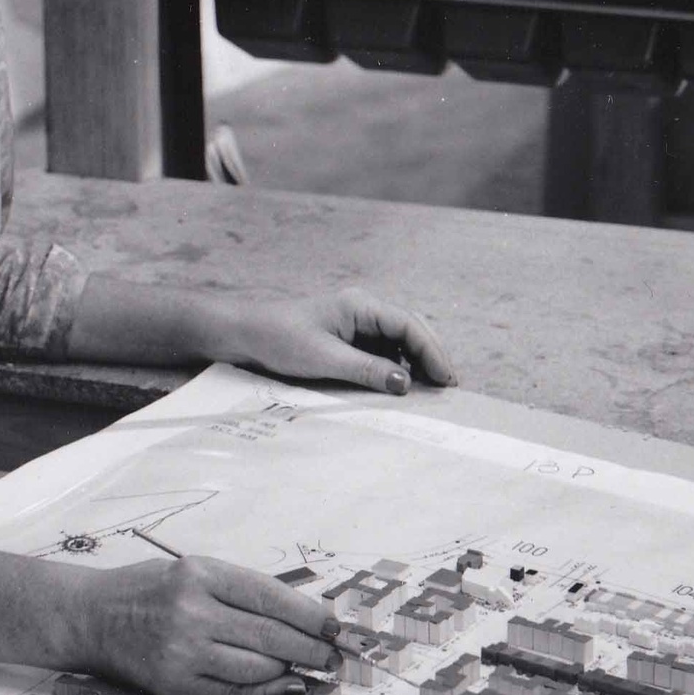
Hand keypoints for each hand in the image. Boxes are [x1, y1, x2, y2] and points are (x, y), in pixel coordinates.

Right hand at [75, 555, 341, 694]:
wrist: (93, 617)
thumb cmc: (151, 590)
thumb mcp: (195, 571)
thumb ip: (243, 591)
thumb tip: (304, 618)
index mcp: (199, 576)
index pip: (269, 597)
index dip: (310, 615)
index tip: (335, 627)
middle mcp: (190, 613)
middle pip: (269, 637)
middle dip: (310, 648)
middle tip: (335, 656)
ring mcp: (182, 653)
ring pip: (256, 669)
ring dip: (289, 670)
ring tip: (308, 666)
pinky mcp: (176, 685)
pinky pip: (233, 692)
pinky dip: (264, 690)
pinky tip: (283, 683)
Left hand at [219, 288, 457, 394]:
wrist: (244, 335)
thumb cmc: (279, 339)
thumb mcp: (324, 358)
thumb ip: (367, 370)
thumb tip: (405, 384)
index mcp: (360, 304)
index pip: (409, 324)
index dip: (432, 352)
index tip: (446, 378)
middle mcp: (364, 309)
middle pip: (411, 329)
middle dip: (432, 356)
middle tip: (449, 387)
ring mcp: (357, 323)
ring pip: (399, 341)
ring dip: (416, 363)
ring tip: (431, 390)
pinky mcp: (348, 338)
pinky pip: (382, 351)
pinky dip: (396, 367)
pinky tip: (401, 386)